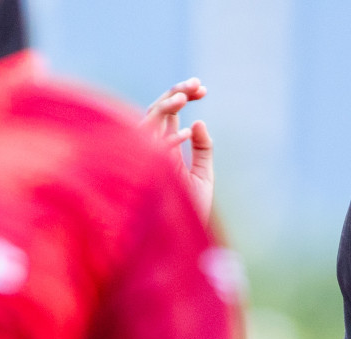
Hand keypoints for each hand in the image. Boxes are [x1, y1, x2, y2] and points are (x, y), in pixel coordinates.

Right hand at [141, 78, 213, 223]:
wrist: (180, 242)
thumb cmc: (188, 212)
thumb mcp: (201, 176)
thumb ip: (202, 150)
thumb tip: (197, 122)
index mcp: (164, 148)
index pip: (170, 114)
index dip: (183, 96)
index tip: (203, 89)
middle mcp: (153, 150)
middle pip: (158, 111)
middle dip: (176, 93)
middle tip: (198, 84)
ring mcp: (148, 160)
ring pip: (148, 124)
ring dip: (165, 109)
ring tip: (185, 97)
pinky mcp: (148, 176)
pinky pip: (151, 152)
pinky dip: (168, 142)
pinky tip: (186, 132)